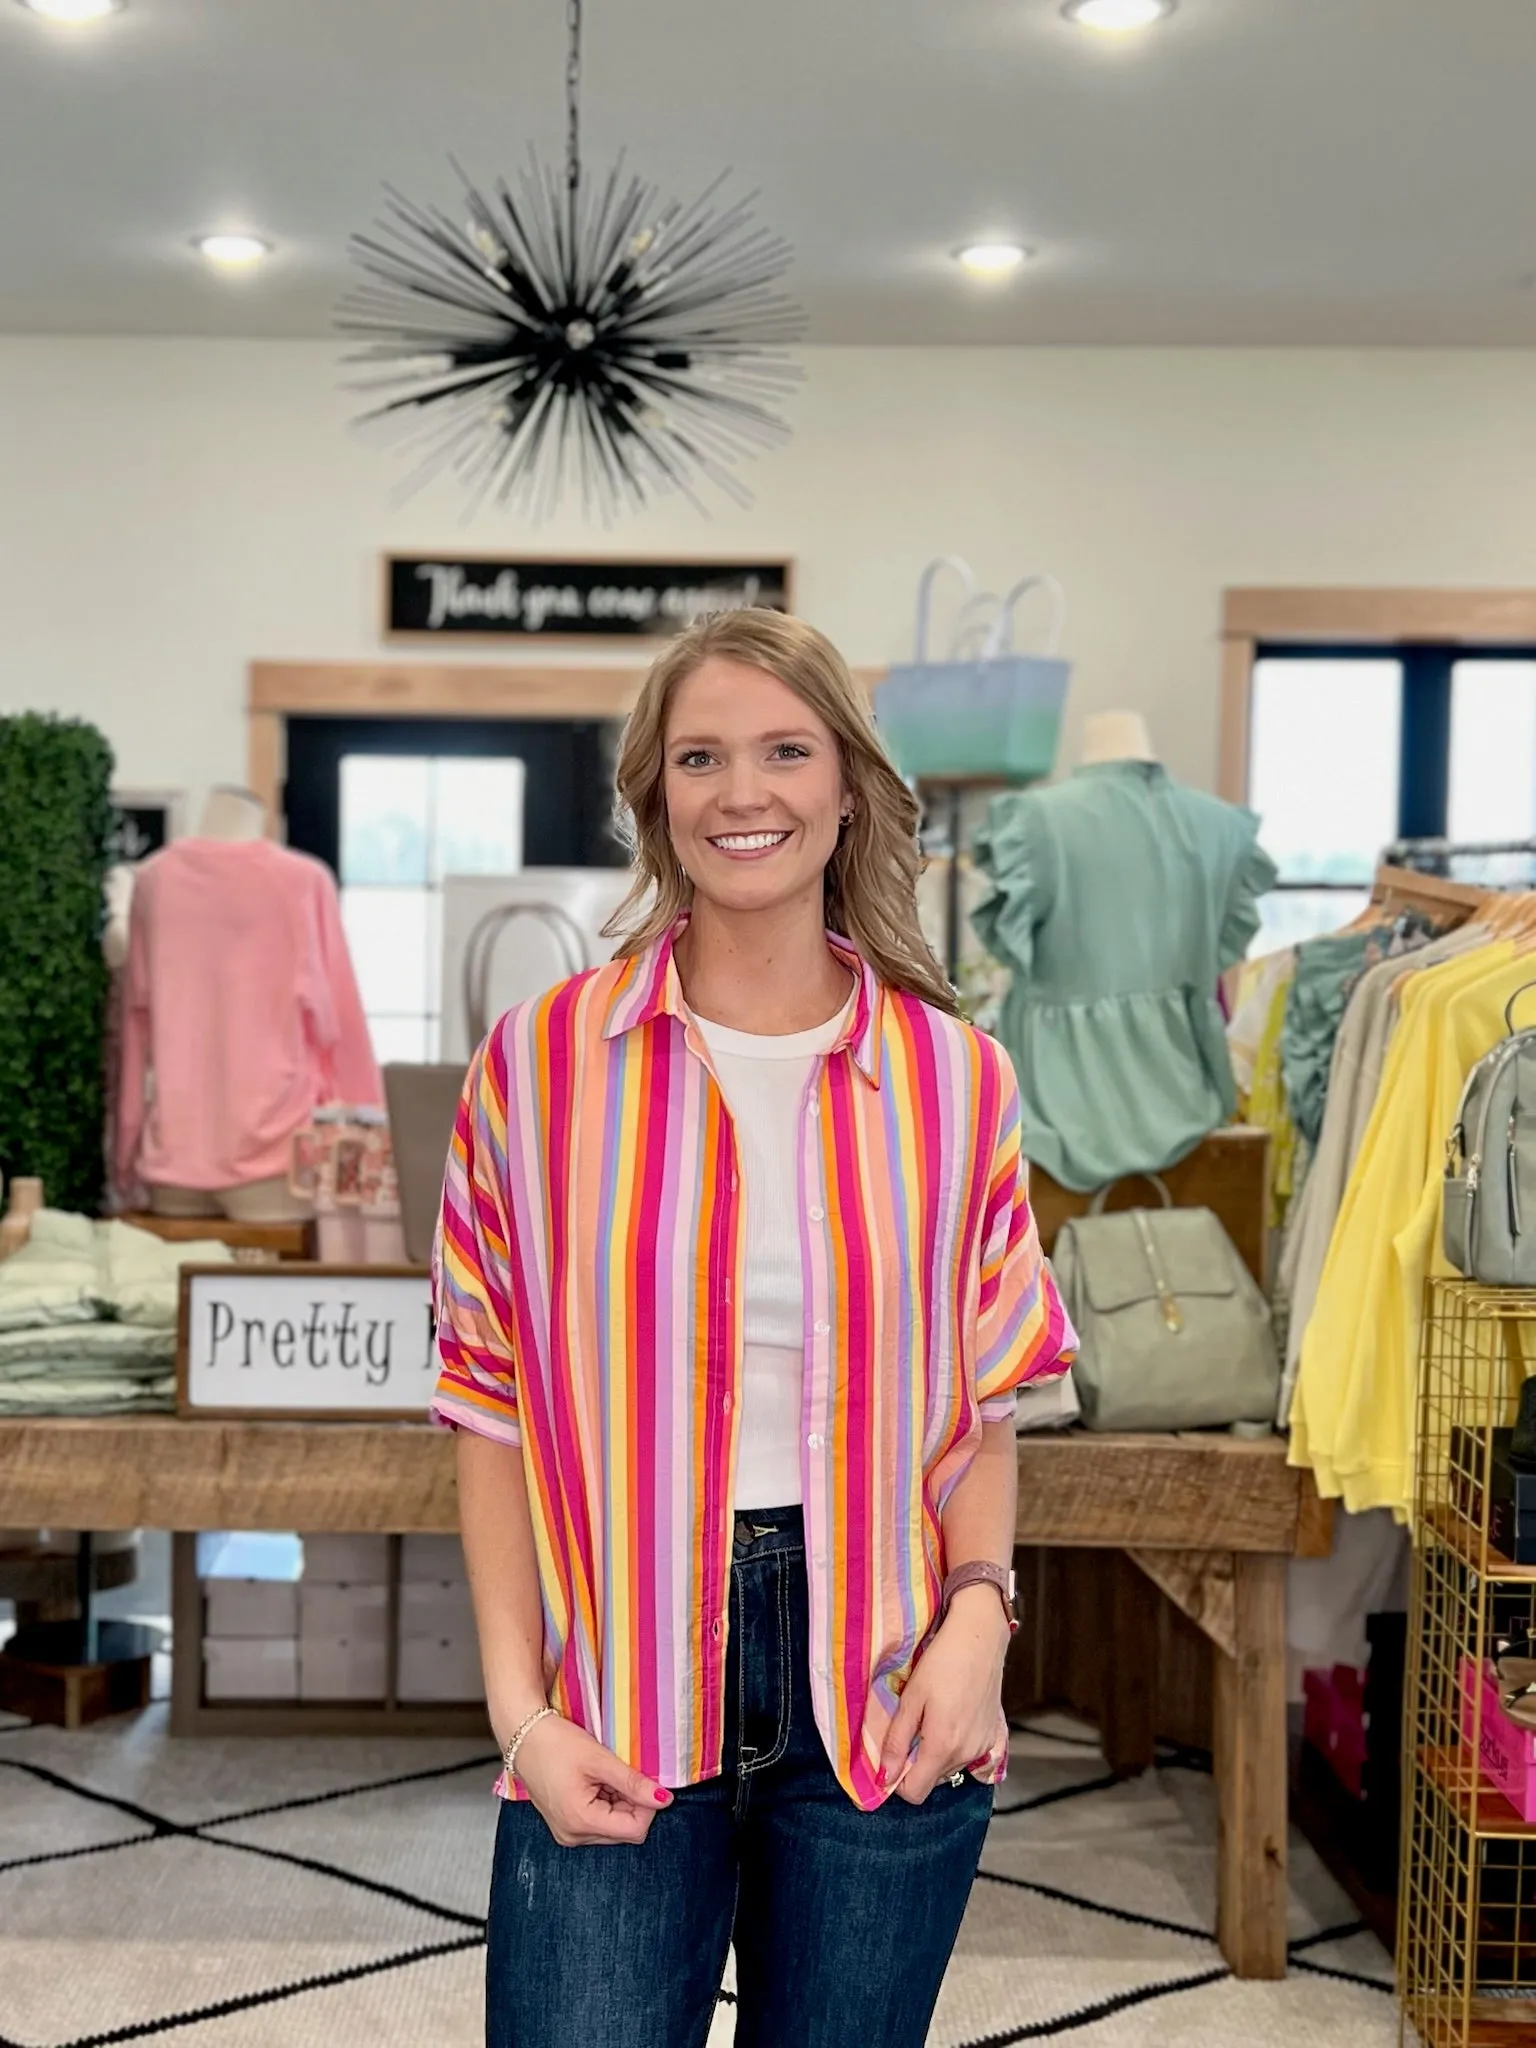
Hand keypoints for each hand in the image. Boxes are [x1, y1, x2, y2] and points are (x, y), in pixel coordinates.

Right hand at [508, 1713, 673, 1845]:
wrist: (523, 1736)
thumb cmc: (556, 1744)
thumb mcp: (599, 1760)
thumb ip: (633, 1782)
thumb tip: (664, 1799)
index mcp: (581, 1822)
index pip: (635, 1830)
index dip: (647, 1806)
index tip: (644, 1779)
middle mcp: (573, 1836)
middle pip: (624, 1831)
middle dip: (632, 1803)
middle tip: (621, 1773)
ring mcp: (567, 1833)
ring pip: (613, 1827)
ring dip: (618, 1802)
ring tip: (604, 1775)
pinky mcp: (564, 1825)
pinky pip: (597, 1822)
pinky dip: (605, 1803)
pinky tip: (595, 1781)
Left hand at [879, 1587, 1009, 1804]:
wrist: (980, 1637)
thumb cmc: (942, 1662)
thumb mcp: (911, 1698)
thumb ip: (897, 1740)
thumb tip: (884, 1776)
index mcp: (942, 1747)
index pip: (914, 1793)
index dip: (897, 1779)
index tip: (893, 1753)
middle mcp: (966, 1754)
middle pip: (931, 1781)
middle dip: (916, 1763)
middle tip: (912, 1725)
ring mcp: (982, 1747)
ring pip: (948, 1768)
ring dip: (935, 1752)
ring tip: (932, 1716)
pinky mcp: (993, 1737)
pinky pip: (965, 1756)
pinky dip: (953, 1744)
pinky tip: (951, 1715)